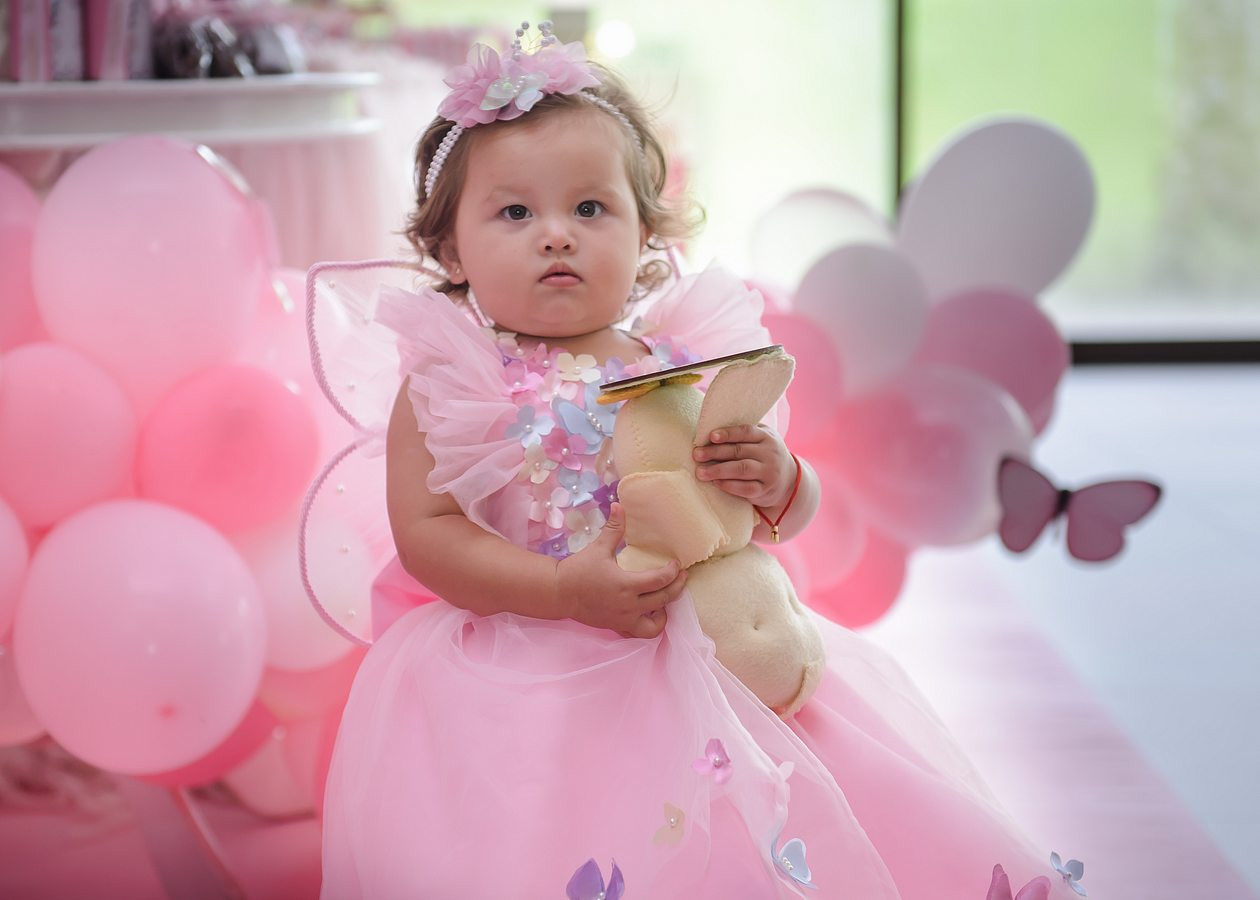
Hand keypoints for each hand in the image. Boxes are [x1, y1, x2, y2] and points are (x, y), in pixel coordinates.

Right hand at [554, 502, 686, 638]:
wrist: (560, 593)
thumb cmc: (579, 569)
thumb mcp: (598, 548)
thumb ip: (614, 528)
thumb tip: (619, 505)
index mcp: (626, 584)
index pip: (660, 580)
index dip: (673, 571)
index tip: (677, 563)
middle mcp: (628, 605)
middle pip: (664, 599)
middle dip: (677, 586)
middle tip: (683, 576)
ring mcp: (623, 619)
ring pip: (655, 623)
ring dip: (666, 611)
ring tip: (667, 599)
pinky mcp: (616, 626)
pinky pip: (639, 633)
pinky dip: (650, 626)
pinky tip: (651, 614)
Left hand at [692, 425, 794, 508]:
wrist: (789, 480)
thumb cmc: (763, 456)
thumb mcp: (760, 441)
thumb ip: (742, 436)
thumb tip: (709, 435)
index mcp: (767, 436)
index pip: (746, 432)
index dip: (728, 433)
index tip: (711, 437)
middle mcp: (770, 453)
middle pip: (739, 451)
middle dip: (716, 452)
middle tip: (697, 455)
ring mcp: (769, 472)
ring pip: (741, 469)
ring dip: (718, 470)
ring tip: (700, 472)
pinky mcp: (765, 490)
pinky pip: (745, 488)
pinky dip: (729, 485)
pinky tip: (715, 482)